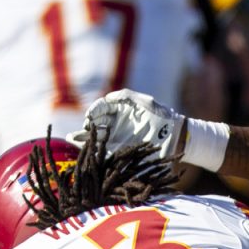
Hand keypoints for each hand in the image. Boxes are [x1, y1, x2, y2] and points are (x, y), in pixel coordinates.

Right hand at [70, 89, 184, 160]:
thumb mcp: (147, 102)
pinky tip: (85, 152)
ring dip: (84, 138)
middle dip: (86, 125)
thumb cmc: (163, 116)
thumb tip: (108, 98)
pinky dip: (94, 151)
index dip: (94, 111)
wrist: (176, 135)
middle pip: (95, 123)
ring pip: (96, 136)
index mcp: (120, 109)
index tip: (90, 116)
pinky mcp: (121, 150)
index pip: (101, 108)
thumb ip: (127, 97)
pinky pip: (105, 150)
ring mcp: (117, 137)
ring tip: (72, 139)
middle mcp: (115, 123)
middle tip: (82, 129)